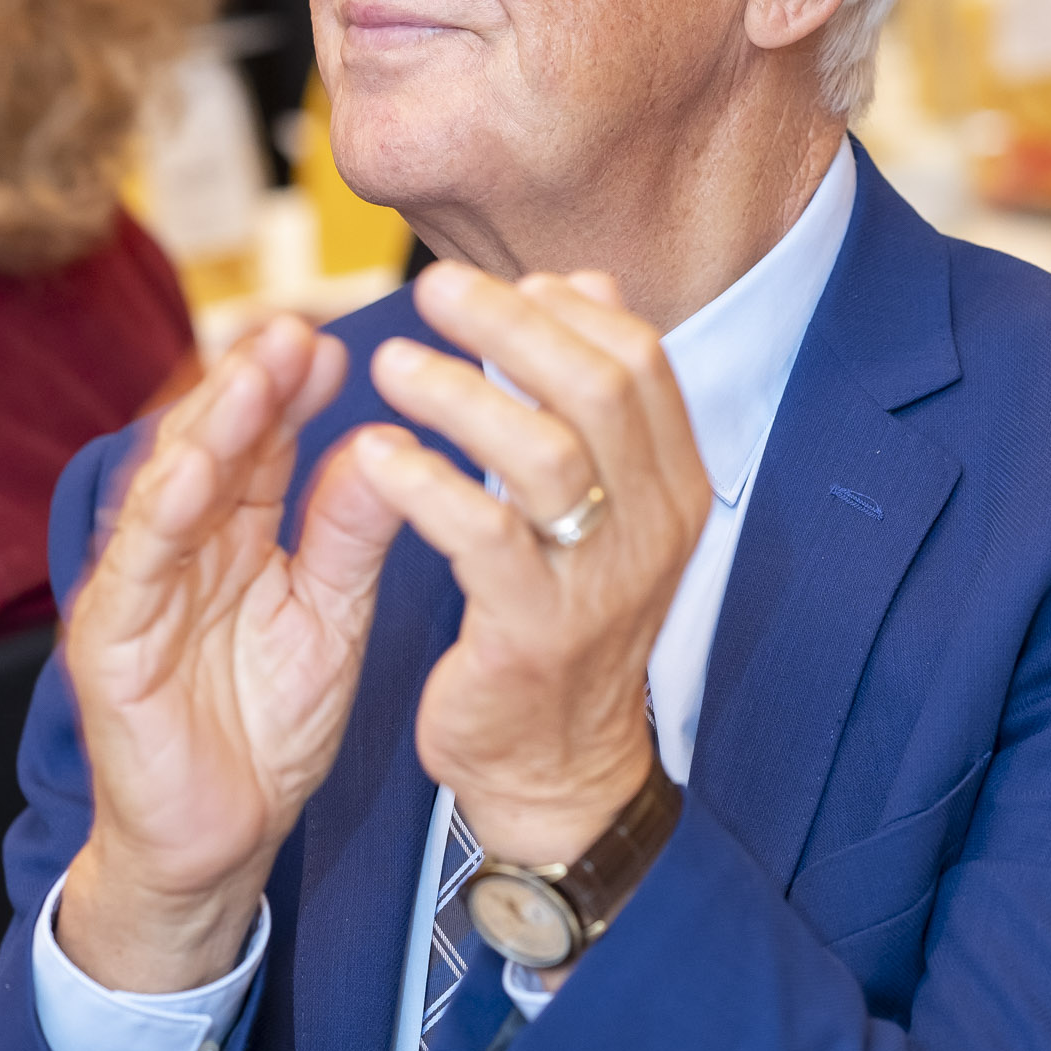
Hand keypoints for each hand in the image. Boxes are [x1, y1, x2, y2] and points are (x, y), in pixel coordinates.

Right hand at [56, 316, 403, 993]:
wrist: (221, 842)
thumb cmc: (268, 727)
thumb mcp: (332, 617)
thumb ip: (350, 535)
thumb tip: (385, 446)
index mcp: (235, 532)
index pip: (263, 442)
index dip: (294, 389)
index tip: (339, 341)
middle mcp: (182, 543)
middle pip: (212, 445)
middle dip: (251, 384)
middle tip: (296, 330)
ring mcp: (140, 586)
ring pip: (167, 487)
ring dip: (206, 429)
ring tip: (250, 374)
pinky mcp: (110, 641)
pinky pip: (134, 567)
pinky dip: (158, 515)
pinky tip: (190, 472)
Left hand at [351, 265, 712, 868]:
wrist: (556, 770)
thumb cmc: (560, 620)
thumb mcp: (599, 506)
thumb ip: (590, 402)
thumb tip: (582, 281)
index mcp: (674, 485)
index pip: (640, 359)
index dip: (566, 307)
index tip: (499, 280)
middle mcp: (654, 526)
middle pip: (598, 385)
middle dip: (509, 322)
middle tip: (430, 290)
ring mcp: (602, 582)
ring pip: (541, 450)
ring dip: (459, 392)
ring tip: (391, 364)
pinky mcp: (537, 633)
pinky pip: (481, 534)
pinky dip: (424, 482)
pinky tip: (376, 455)